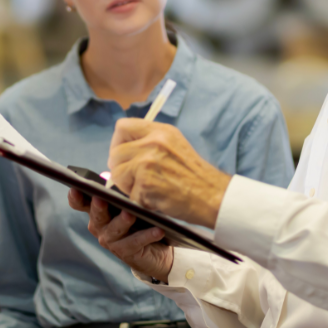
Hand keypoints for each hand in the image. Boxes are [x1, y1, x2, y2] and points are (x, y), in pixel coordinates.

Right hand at [68, 193, 173, 282]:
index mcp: (97, 211)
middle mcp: (99, 226)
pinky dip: (147, 235)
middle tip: (101, 198)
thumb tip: (114, 174)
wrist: (154, 250)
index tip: (76, 187)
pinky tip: (158, 229)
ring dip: (123, 221)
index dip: (75, 196)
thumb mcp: (130, 203)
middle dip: (99, 206)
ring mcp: (110, 241)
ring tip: (131, 213)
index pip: (80, 203)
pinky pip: (136, 242)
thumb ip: (121, 190)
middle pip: (97, 215)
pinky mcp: (126, 252)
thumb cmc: (139, 220)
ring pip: (115, 229)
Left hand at [108, 119, 230, 227]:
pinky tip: (156, 199)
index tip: (124, 156)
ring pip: (117, 174)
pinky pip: (129, 194)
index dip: (118, 143)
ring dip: (128, 186)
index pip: (122, 127)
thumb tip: (122, 150)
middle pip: (115, 153)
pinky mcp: (146, 182)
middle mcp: (153, 142)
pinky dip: (140, 201)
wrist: (212, 196)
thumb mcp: (175, 146)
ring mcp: (148, 161)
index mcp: (160, 131)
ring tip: (148, 190)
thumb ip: (150, 143)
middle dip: (121, 169)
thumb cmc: (194, 176)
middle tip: (135, 180)